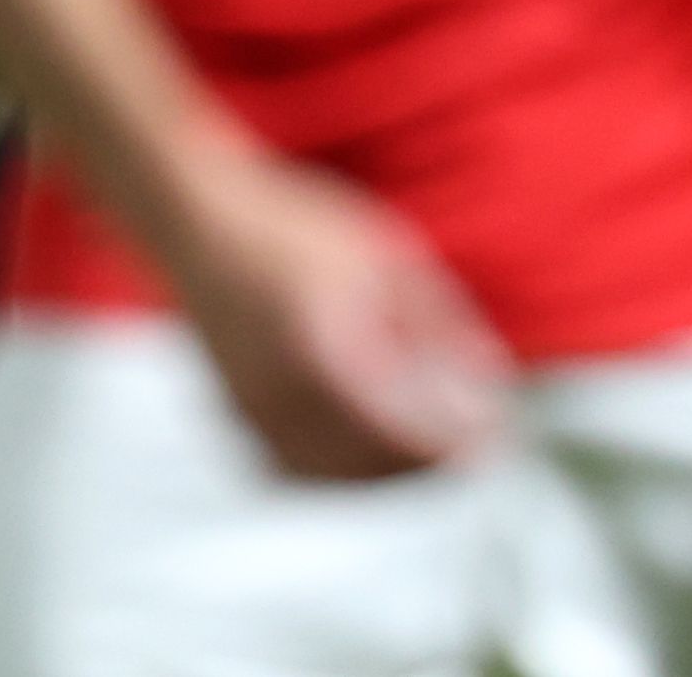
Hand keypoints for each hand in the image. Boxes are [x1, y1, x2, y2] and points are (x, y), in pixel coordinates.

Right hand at [158, 143, 511, 479]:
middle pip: (377, 467)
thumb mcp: (384, 260)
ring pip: (335, 476)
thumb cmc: (289, 224)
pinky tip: (359, 443)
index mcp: (328, 360)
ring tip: (424, 446)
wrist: (195, 215)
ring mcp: (251, 412)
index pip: (411, 438)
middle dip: (430, 460)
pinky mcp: (233, 412)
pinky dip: (335, 469)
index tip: (496, 428)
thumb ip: (439, 325)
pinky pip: (294, 467)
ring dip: (386, 471)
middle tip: (471, 441)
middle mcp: (284, 399)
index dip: (461, 442)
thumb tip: (488, 377)